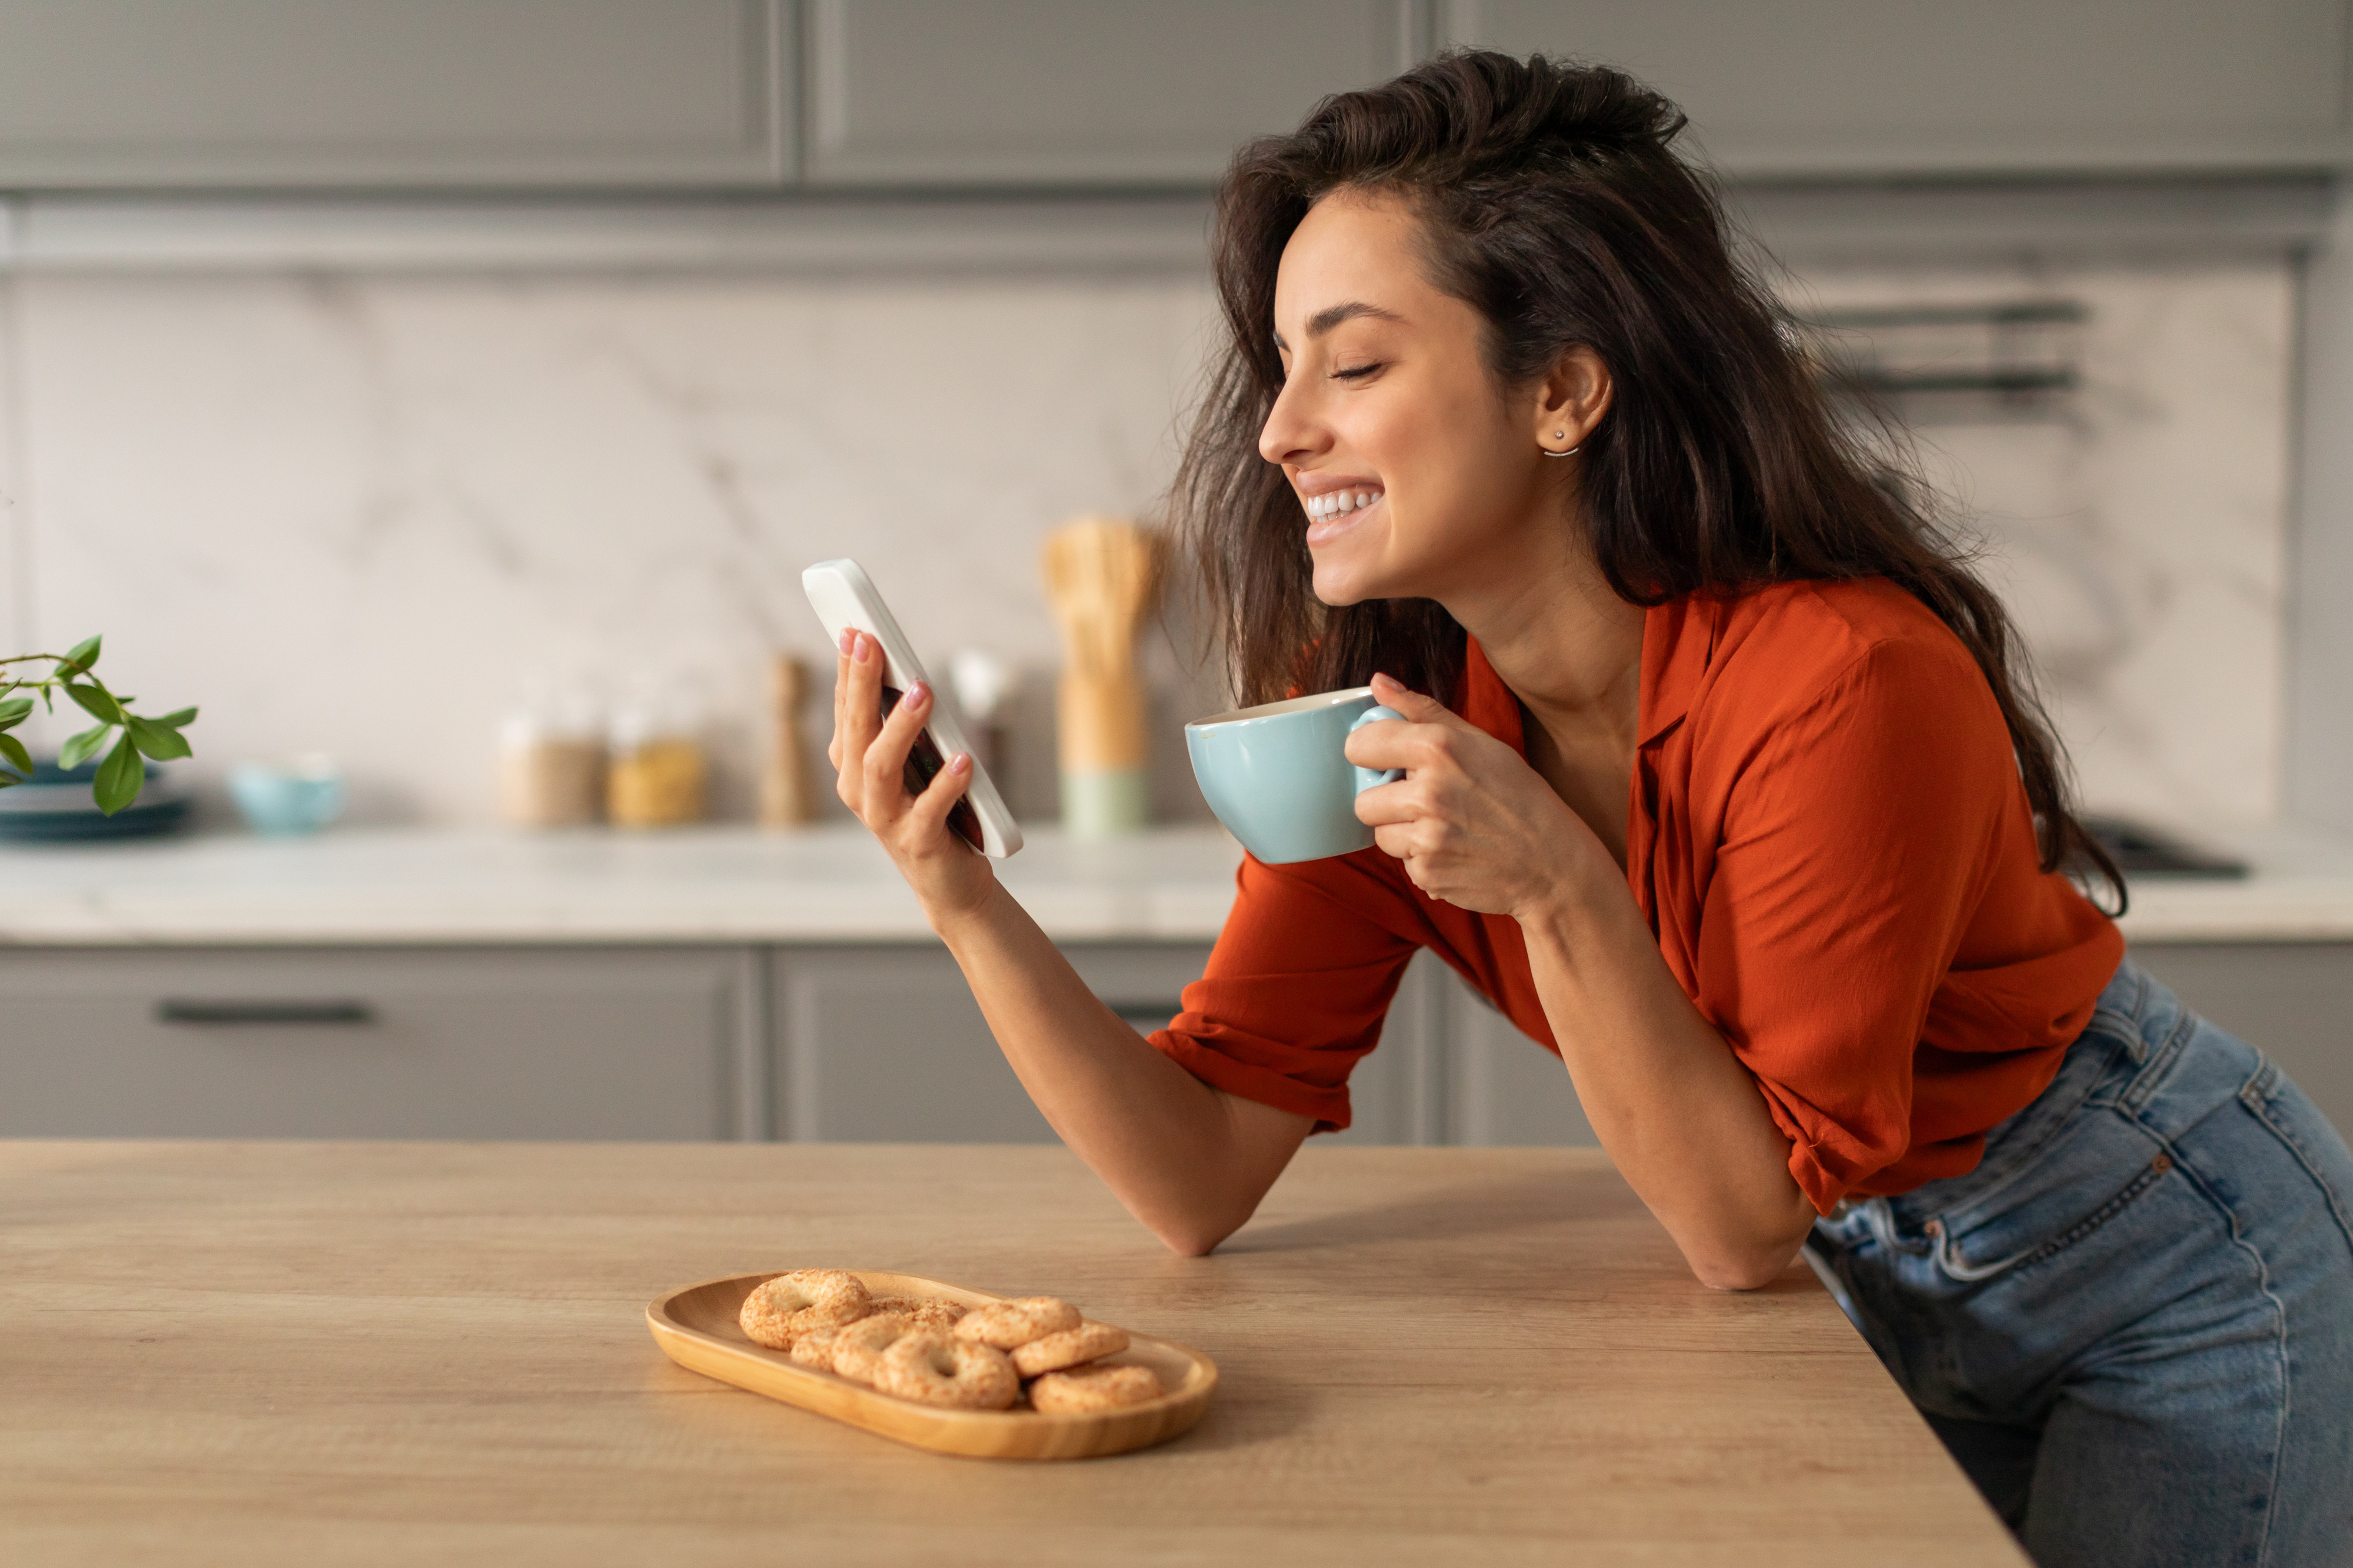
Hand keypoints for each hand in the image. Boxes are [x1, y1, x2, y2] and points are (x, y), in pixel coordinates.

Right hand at [829, 629, 995, 922]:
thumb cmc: (929, 810)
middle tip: (874, 643)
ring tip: (925, 692)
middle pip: (857, 730)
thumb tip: (906, 671)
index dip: (849, 670)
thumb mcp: (909, 764)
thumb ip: (901, 726)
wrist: (948, 880)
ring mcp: (884, 819)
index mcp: (851, 765)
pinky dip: (946, 784)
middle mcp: (858, 790)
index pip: (846, 709)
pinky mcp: (917, 843)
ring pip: (881, 766)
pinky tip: (964, 760)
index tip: (856, 630)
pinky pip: (928, 810)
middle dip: (863, 684)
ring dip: (902, 727)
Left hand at [1345, 673, 1611, 919]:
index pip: (1359, 745)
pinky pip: (1404, 864)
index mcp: (1439, 748)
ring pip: (1380, 835)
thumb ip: (1422, 711)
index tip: (1385, 760)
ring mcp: (1427, 837)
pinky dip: (1423, 860)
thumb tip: (1377, 683)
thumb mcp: (1479, 742)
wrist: (1553, 863)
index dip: (1370, 754)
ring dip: (1403, 833)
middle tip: (1424, 801)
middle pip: (1363, 800)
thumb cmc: (1519, 796)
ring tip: (1445, 827)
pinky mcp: (1428, 874)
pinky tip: (1456, 851)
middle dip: (1387, 802)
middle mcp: (1429, 792)